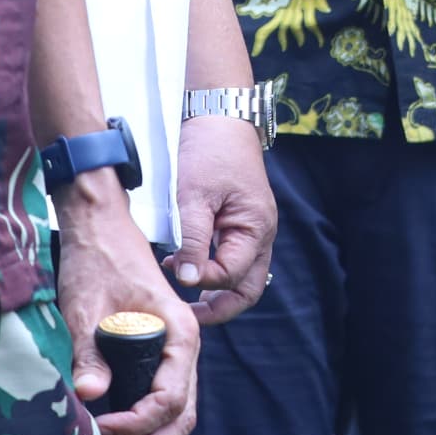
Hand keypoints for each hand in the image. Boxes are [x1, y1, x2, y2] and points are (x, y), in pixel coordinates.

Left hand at [60, 184, 201, 434]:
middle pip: (182, 416)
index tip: (103, 427)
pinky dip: (144, 425)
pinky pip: (162, 399)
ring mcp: (173, 352)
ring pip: (176, 413)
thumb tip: (89, 394)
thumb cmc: (97, 259)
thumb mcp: (86, 305)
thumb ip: (90, 351)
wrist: (100, 227)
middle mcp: (184, 347)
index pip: (170, 398)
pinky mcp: (158, 354)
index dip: (139, 423)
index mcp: (179, 333)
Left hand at [172, 114, 277, 324]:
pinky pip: (234, 259)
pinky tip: (188, 269)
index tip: (173, 272)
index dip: (203, 281)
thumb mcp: (194, 197)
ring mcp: (253, 230)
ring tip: (184, 299)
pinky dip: (214, 272)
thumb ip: (192, 241)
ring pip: (242, 278)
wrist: (220, 118)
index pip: (231, 275)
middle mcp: (261, 234)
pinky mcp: (241, 224)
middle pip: (247, 289)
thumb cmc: (210, 152)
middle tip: (187, 316)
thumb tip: (187, 281)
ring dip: (216, 292)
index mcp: (255, 228)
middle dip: (220, 308)